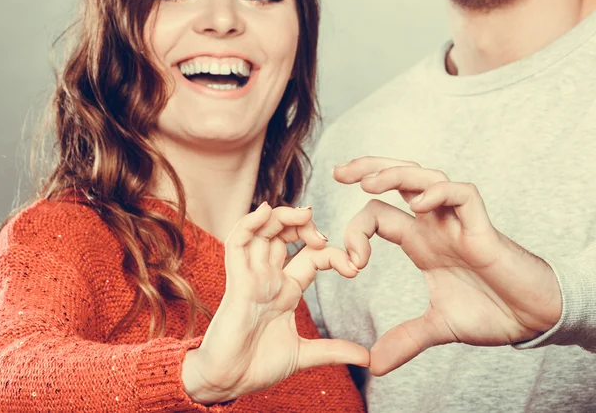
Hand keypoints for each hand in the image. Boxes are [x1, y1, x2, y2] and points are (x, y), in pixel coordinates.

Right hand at [182, 203, 368, 403]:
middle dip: (304, 224)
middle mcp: (268, 277)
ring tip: (303, 214)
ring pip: (262, 231)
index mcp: (285, 290)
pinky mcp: (236, 282)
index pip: (311, 256)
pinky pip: (237, 244)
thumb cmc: (258, 366)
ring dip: (281, 216)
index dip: (333, 254)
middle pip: (284, 234)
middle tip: (322, 234)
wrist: (229, 384)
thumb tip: (367, 358)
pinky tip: (264, 212)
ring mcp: (251, 276)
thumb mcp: (303, 355)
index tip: (354, 268)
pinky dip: (249, 223)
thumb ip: (333, 351)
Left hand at [333, 157, 561, 375]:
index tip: (351, 264)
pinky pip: (462, 195)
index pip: (378, 214)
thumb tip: (374, 363)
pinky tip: (418, 205)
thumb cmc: (491, 311)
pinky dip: (439, 194)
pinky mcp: (482, 228)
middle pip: (398, 180)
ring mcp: (457, 222)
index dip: (356, 230)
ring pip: (425, 178)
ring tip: (367, 183)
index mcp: (419, 240)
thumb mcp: (437, 325)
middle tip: (337, 172)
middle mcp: (434, 224)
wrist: (531, 318)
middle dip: (368, 169)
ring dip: (394, 175)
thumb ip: (406, 338)